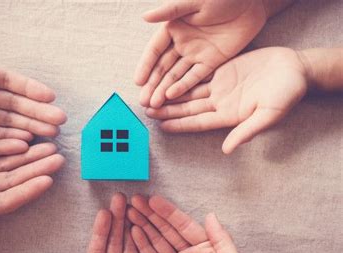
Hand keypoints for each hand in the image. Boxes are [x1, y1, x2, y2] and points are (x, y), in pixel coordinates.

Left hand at [0, 33, 65, 141]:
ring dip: (28, 130)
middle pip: (10, 105)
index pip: (3, 81)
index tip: (49, 97)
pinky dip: (6, 145)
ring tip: (50, 137)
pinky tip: (24, 149)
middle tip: (59, 122)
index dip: (27, 89)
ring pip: (3, 125)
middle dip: (35, 113)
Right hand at [0, 139, 63, 239]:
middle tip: (59, 157)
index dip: (25, 192)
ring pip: (4, 160)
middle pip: (10, 179)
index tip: (47, 181)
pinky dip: (6, 138)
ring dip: (27, 153)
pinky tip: (23, 133)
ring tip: (50, 143)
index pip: (3, 202)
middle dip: (35, 169)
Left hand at [61, 193, 161, 252]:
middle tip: (121, 199)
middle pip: (116, 245)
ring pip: (132, 250)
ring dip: (133, 228)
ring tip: (134, 207)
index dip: (101, 230)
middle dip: (118, 222)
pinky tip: (146, 230)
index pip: (98, 250)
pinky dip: (147, 248)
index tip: (104, 211)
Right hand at [128, 195, 247, 252]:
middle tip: (135, 200)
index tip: (153, 200)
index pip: (184, 225)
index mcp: (207, 251)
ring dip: (143, 226)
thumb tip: (211, 215)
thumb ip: (222, 240)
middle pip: (167, 230)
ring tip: (129, 212)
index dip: (168, 212)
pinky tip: (133, 232)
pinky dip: (141, 245)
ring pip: (156, 242)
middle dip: (151, 215)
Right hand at [135, 0, 267, 107]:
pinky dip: (183, 86)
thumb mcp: (193, 1)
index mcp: (173, 28)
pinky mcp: (212, 62)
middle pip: (163, 67)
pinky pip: (195, 77)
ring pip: (176, 75)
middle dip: (153, 85)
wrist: (250, 1)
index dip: (146, 66)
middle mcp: (182, 43)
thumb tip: (145, 17)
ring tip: (154, 105)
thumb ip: (170, 11)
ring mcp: (196, 54)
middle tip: (143, 101)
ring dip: (164, 90)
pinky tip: (172, 97)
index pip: (155, 51)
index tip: (138, 82)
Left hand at [146, 47, 307, 153]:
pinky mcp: (223, 71)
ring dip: (171, 95)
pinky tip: (167, 79)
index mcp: (229, 116)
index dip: (180, 124)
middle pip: (189, 108)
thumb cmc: (287, 94)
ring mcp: (221, 87)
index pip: (198, 122)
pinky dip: (182, 78)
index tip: (161, 128)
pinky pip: (198, 75)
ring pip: (189, 92)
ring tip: (151, 97)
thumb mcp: (269, 114)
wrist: (296, 68)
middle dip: (168, 111)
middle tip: (147, 111)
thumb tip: (228, 149)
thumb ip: (247, 131)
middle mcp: (221, 103)